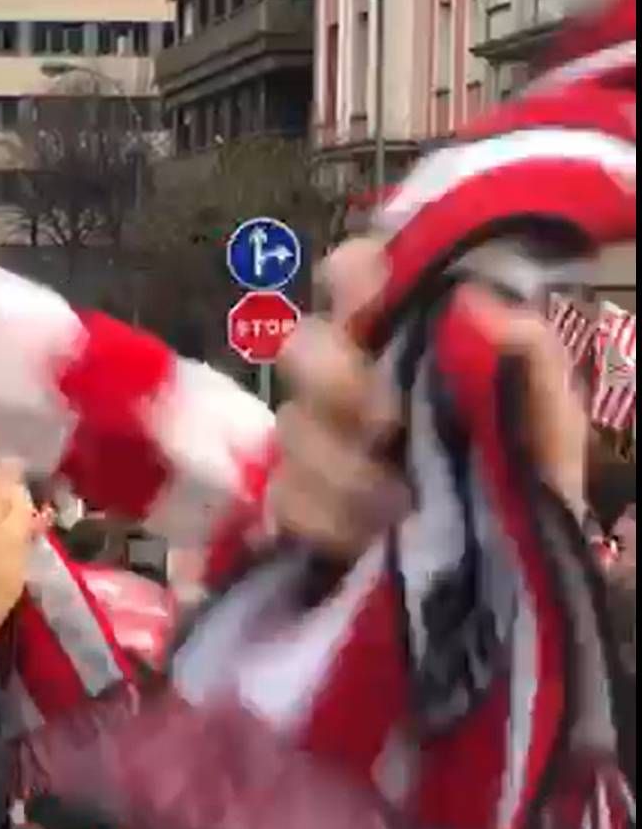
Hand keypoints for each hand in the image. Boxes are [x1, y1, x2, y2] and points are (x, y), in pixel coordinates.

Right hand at [270, 238, 587, 559]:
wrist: (506, 556)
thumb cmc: (524, 466)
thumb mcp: (544, 412)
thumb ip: (527, 357)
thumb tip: (479, 305)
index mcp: (403, 334)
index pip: (353, 272)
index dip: (353, 282)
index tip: (372, 311)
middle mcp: (347, 372)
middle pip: (302, 345)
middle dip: (335, 383)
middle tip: (385, 424)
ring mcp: (315, 435)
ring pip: (292, 427)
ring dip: (343, 467)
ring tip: (401, 502)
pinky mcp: (295, 496)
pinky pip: (284, 495)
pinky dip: (326, 517)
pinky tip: (368, 535)